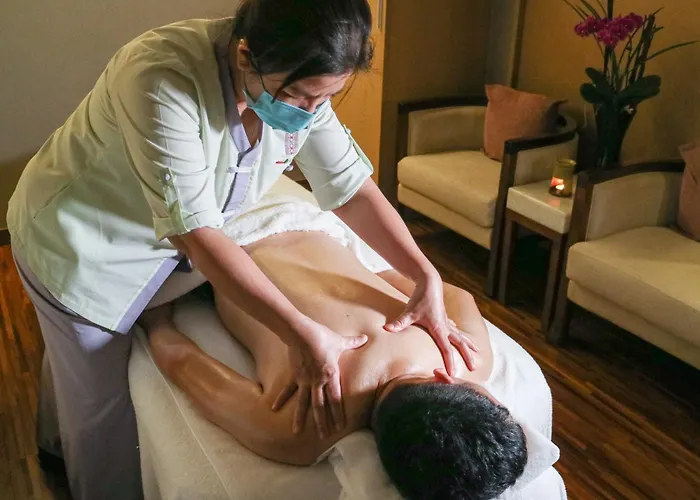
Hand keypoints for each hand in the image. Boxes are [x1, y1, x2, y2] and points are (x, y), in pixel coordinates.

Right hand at [271, 318, 367, 437]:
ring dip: (301, 418)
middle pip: (320, 406)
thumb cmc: (322, 337)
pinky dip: (281, 399)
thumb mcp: (339, 341)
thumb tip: (365, 338)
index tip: (340, 428)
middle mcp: (317, 382)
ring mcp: (304, 380)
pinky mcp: (294, 375)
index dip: (338, 414)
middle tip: (325, 437)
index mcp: (331, 375)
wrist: (301, 332)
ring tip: (297, 432)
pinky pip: (288, 390)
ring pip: (303, 403)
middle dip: (323, 423)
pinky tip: (274, 409)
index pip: (336, 399)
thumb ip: (352, 343)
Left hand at [384, 273, 478, 375]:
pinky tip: (460, 334)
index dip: (450, 362)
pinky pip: (454, 328)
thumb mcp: (409, 312)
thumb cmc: (420, 298)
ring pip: (460, 335)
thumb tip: (387, 329)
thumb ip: (399, 323)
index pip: (446, 348)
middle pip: (459, 343)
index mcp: (439, 328)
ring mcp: (446, 321)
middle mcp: (445, 326)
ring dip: (468, 344)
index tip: (453, 374)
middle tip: (473, 367)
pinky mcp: (444, 316)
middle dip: (467, 356)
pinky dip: (459, 333)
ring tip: (477, 351)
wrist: (429, 282)